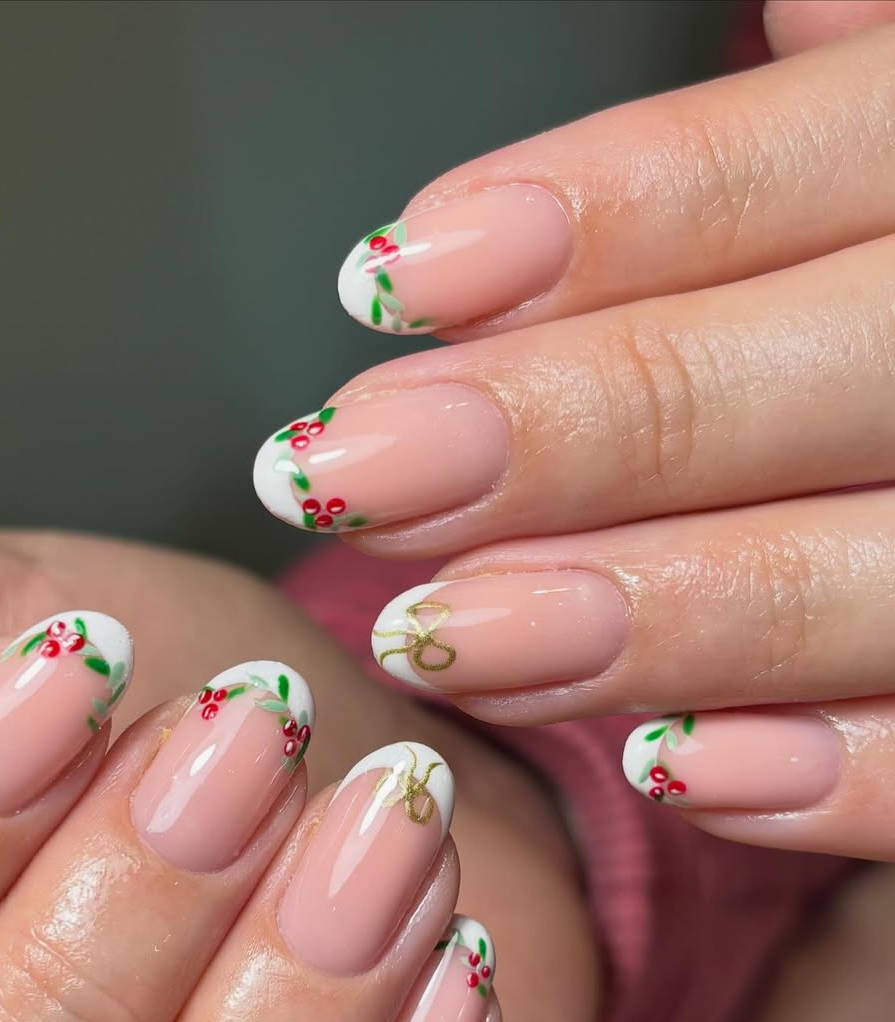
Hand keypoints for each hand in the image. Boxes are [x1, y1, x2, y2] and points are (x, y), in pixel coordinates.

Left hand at [253, 2, 894, 860]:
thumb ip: (866, 85)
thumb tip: (781, 14)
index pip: (808, 164)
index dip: (608, 221)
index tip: (392, 279)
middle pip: (817, 372)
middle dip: (573, 430)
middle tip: (346, 475)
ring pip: (880, 575)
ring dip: (657, 618)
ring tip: (451, 635)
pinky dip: (843, 780)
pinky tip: (680, 771)